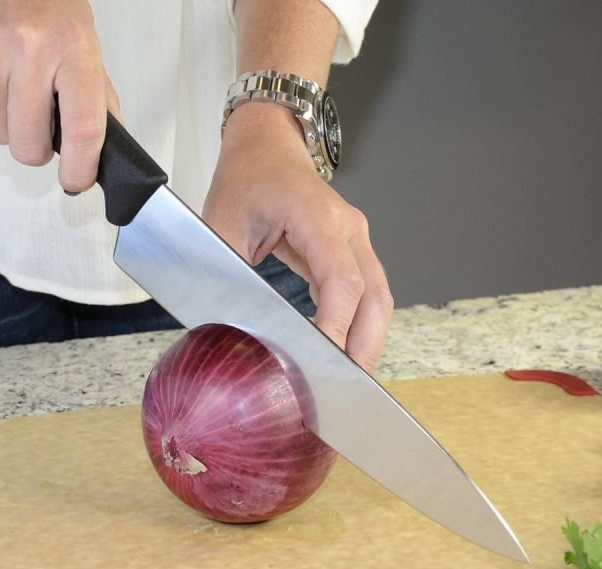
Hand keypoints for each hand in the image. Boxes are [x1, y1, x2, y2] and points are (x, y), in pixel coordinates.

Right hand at [0, 0, 118, 190]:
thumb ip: (98, 98)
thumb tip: (104, 150)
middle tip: (41, 127)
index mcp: (74, 50)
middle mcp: (30, 50)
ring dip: (8, 122)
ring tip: (15, 87)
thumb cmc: (45, 1)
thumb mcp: (84, 43)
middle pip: (30, 145)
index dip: (80, 168)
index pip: (83, 129)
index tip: (76, 181)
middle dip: (37, 148)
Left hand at [202, 103, 392, 373]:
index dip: (336, 327)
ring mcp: (358, 240)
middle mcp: (349, 229)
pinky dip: (362, 327)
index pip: (342, 283)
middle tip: (345, 390)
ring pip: (380, 300)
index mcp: (318, 217)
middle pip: (375, 298)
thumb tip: (235, 331)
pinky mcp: (355, 252)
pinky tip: (347, 354)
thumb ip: (228, 277)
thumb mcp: (221, 227)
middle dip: (363, 347)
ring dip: (369, 342)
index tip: (322, 364)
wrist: (267, 146)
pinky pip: (370, 295)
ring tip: (349, 381)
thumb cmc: (246, 181)